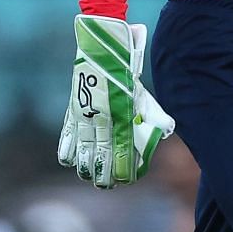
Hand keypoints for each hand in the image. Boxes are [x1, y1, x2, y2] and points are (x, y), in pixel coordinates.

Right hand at [57, 14, 175, 188]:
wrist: (102, 46)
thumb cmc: (125, 69)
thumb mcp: (141, 92)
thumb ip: (152, 114)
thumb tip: (166, 131)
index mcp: (121, 113)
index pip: (122, 148)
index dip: (123, 166)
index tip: (126, 180)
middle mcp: (102, 116)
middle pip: (101, 152)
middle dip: (103, 171)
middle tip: (105, 185)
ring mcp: (85, 112)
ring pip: (83, 146)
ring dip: (85, 164)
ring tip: (88, 176)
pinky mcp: (73, 106)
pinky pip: (67, 132)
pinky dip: (66, 147)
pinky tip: (68, 160)